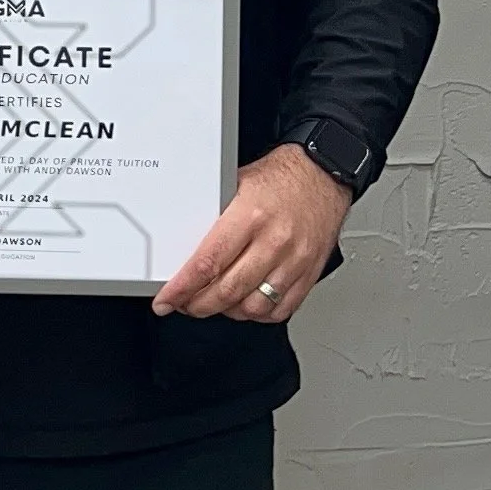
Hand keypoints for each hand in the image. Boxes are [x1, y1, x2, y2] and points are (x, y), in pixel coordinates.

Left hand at [153, 142, 351, 324]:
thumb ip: (213, 214)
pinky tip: (245, 304)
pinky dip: (257, 314)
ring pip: (252, 307)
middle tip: (184, 304)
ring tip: (213, 302)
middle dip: (197, 305)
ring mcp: (294, 261)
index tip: (166, 299)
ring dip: (226, 311)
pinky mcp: (308, 274)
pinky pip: (279, 310)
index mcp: (250, 216)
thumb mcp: (237, 183)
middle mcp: (274, 242)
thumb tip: (185, 243)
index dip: (182, 288)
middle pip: (226, 291)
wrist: (324, 175)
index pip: (208, 263)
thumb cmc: (283, 178)